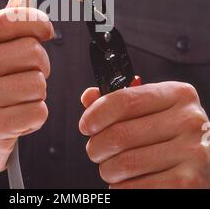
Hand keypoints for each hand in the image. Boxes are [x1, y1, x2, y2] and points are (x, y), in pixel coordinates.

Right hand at [0, 0, 53, 187]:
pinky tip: (16, 119)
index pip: (9, 19)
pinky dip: (35, 117)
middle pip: (32, 51)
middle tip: (29, 76)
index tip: (46, 31)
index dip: (37, 21)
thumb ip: (1, 28)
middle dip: (41, 65)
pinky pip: (38, 112)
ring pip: (38, 83)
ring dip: (37, 94)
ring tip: (17, 101)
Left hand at [79, 82, 209, 187]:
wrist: (206, 162)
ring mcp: (193, 152)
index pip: (125, 100)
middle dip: (97, 146)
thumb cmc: (172, 133)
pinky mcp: (189, 183)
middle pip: (120, 134)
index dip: (97, 114)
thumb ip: (121, 101)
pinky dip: (120, 188)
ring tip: (111, 167)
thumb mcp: (154, 109)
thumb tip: (89, 97)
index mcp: (178, 95)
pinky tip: (125, 182)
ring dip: (108, 169)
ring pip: (125, 163)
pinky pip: (136, 188)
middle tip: (96, 150)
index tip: (86, 125)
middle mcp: (189, 120)